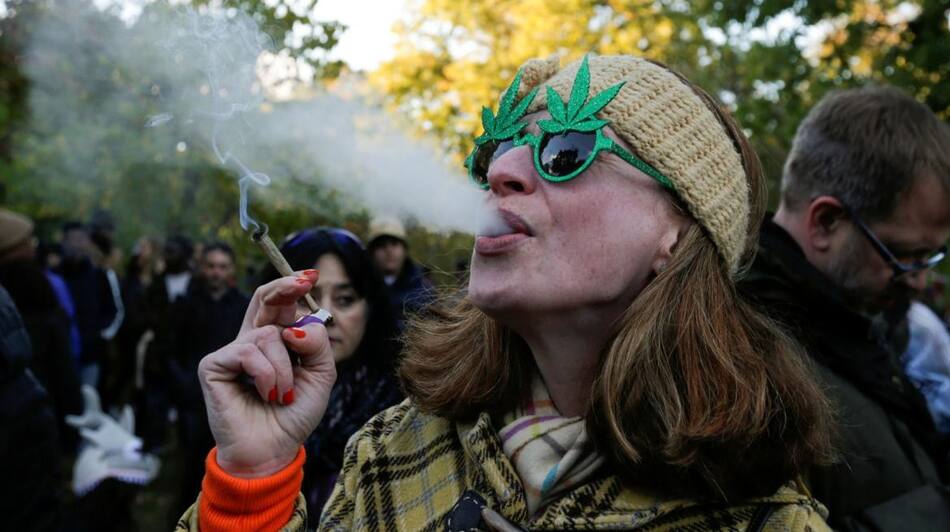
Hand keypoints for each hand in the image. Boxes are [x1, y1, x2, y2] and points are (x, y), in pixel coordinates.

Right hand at [198, 270, 335, 477]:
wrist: (273, 450)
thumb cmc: (294, 414)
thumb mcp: (321, 374)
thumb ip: (317, 343)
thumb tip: (295, 325)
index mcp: (276, 340)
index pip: (279, 305)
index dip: (292, 287)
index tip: (311, 275)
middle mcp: (251, 341)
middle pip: (263, 300)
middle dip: (283, 288)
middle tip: (302, 281)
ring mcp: (231, 351)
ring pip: (267, 336)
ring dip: (285, 368)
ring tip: (283, 394)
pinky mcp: (214, 365)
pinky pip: (248, 353)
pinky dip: (267, 374)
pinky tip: (267, 394)